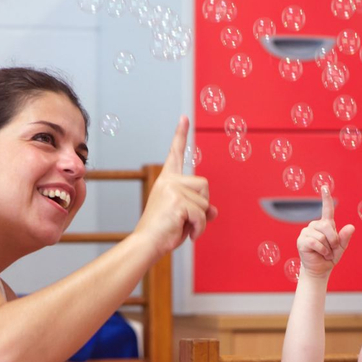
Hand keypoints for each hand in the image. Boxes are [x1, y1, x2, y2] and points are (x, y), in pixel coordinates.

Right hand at [134, 116, 216, 256]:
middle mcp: (169, 181)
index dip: (180, 135)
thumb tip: (214, 210)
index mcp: (167, 180)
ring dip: (201, 219)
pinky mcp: (177, 201)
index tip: (184, 117)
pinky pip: (202, 214)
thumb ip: (200, 210)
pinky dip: (199, 228)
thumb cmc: (164, 232)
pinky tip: (188, 234)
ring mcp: (172, 190)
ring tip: (184, 226)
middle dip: (203, 204)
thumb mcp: (185, 217)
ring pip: (205, 201)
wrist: (147, 243)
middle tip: (187, 219)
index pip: (175, 153)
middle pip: (204, 184)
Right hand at [296, 186, 354, 277]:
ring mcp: (306, 232)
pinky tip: (321, 254)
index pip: (327, 209)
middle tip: (333, 249)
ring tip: (326, 253)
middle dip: (334, 240)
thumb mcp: (341, 248)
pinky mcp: (301, 240)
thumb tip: (351, 227)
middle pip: (328, 226)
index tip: (325, 187)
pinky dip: (322, 251)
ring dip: (328, 248)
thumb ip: (345, 237)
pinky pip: (316, 242)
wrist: (319, 270)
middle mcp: (314, 226)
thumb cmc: (329, 258)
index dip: (326, 198)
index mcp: (325, 225)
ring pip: (322, 236)